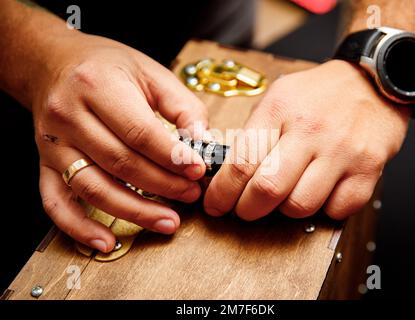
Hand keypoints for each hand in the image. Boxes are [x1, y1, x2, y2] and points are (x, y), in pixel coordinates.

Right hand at [33, 33, 207, 251]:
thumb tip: (204, 143)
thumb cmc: (107, 67)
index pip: (140, 132)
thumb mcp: (151, 73)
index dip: (172, 156)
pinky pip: (56, 203)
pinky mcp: (45, 164)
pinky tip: (107, 242)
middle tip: (190, 195)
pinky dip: (79, 227)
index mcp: (98, 86)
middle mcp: (70, 116)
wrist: (53, 64)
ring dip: (134, 211)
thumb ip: (182, 107)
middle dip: (162, 185)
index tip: (198, 171)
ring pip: (93, 187)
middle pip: (120, 163)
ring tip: (168, 221)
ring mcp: (54, 144)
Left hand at [204, 60, 409, 220]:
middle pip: (267, 190)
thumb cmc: (319, 94)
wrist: (372, 82)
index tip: (215, 204)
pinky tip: (320, 192)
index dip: (222, 193)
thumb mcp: (277, 97)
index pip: (241, 163)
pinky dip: (323, 209)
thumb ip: (254, 132)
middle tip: (244, 209)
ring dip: (285, 209)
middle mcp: (310, 131)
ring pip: (300, 205)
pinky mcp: (368, 169)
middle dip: (247, 210)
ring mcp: (341, 151)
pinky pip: (337, 210)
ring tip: (286, 194)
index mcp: (279, 110)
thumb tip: (228, 172)